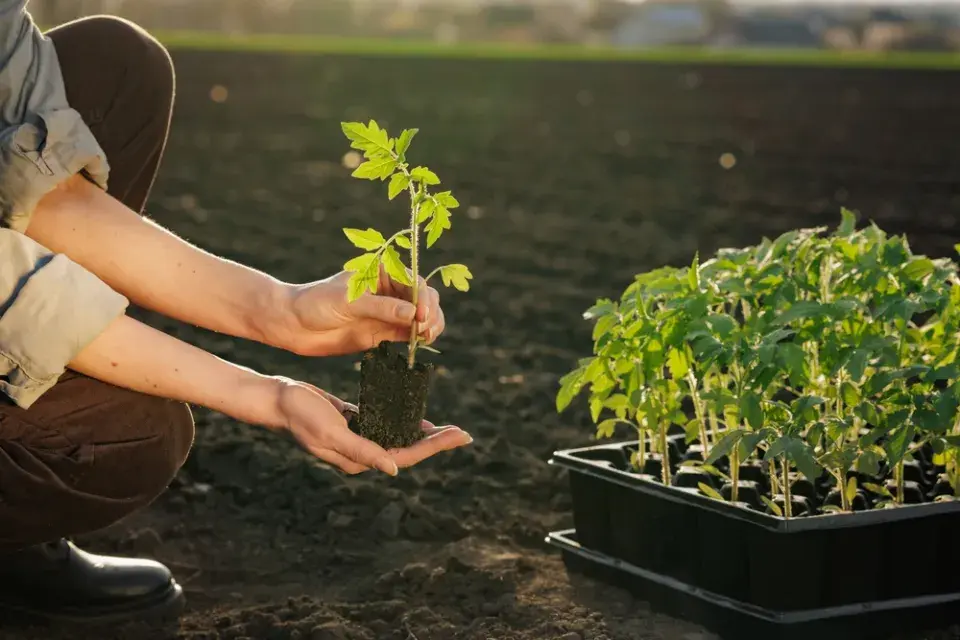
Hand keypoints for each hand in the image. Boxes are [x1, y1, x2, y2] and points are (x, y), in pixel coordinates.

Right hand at [275, 380, 470, 474]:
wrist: (277, 399)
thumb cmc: (301, 415)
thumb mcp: (332, 432)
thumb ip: (363, 451)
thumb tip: (394, 468)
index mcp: (358, 459)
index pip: (405, 456)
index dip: (434, 447)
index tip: (459, 436)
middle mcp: (360, 453)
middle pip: (407, 449)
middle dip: (436, 442)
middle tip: (463, 433)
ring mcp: (357, 438)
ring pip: (397, 437)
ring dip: (421, 433)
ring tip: (447, 429)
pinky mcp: (353, 422)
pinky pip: (384, 423)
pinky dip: (402, 419)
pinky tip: (415, 412)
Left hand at [277, 266, 445, 356]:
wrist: (292, 325)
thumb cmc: (315, 303)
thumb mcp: (348, 302)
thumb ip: (381, 308)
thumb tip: (413, 315)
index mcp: (381, 271)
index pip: (413, 281)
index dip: (423, 297)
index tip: (421, 315)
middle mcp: (388, 290)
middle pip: (423, 298)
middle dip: (431, 311)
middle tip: (426, 330)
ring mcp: (387, 312)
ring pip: (420, 317)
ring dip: (430, 326)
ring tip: (427, 337)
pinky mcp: (383, 332)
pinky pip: (409, 334)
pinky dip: (419, 339)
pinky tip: (420, 344)